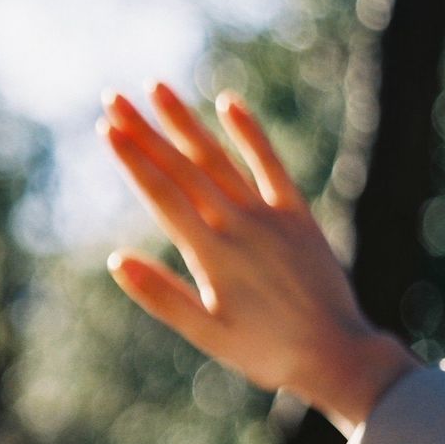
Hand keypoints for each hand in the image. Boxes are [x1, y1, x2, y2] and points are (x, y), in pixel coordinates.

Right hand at [99, 83, 417, 434]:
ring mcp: (269, 216)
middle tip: (114, 98)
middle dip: (145, 132)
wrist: (337, 355)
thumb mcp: (205, 334)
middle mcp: (238, 225)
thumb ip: (161, 296)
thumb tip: (116, 260)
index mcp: (211, 254)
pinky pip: (271, 165)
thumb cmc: (264, 352)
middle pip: (182, 168)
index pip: (162, 195)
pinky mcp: (297, 216)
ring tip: (158, 88)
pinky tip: (228, 102)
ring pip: (218, 159)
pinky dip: (250, 134)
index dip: (133, 160)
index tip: (107, 129)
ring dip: (186, 122)